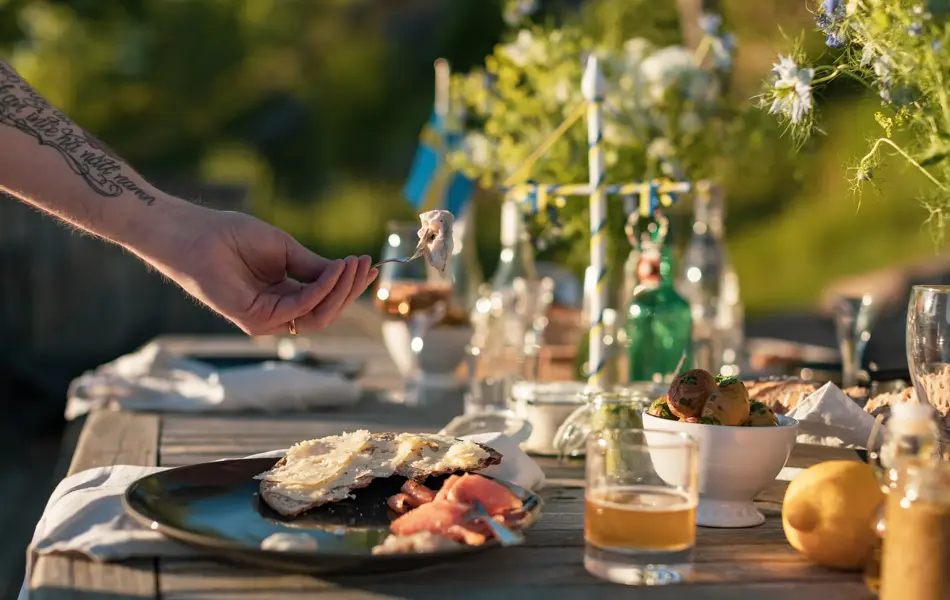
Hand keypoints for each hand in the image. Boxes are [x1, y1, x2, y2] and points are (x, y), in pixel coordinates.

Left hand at [143, 203, 377, 334]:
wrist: (196, 234)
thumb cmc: (233, 236)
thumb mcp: (285, 249)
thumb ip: (313, 266)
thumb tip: (345, 272)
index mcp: (284, 293)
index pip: (324, 298)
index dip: (349, 284)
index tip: (370, 265)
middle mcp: (277, 310)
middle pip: (326, 311)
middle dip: (350, 289)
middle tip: (366, 265)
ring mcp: (266, 319)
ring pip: (317, 317)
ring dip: (340, 291)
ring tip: (353, 265)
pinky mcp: (254, 321)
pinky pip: (298, 309)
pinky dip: (320, 291)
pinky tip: (334, 271)